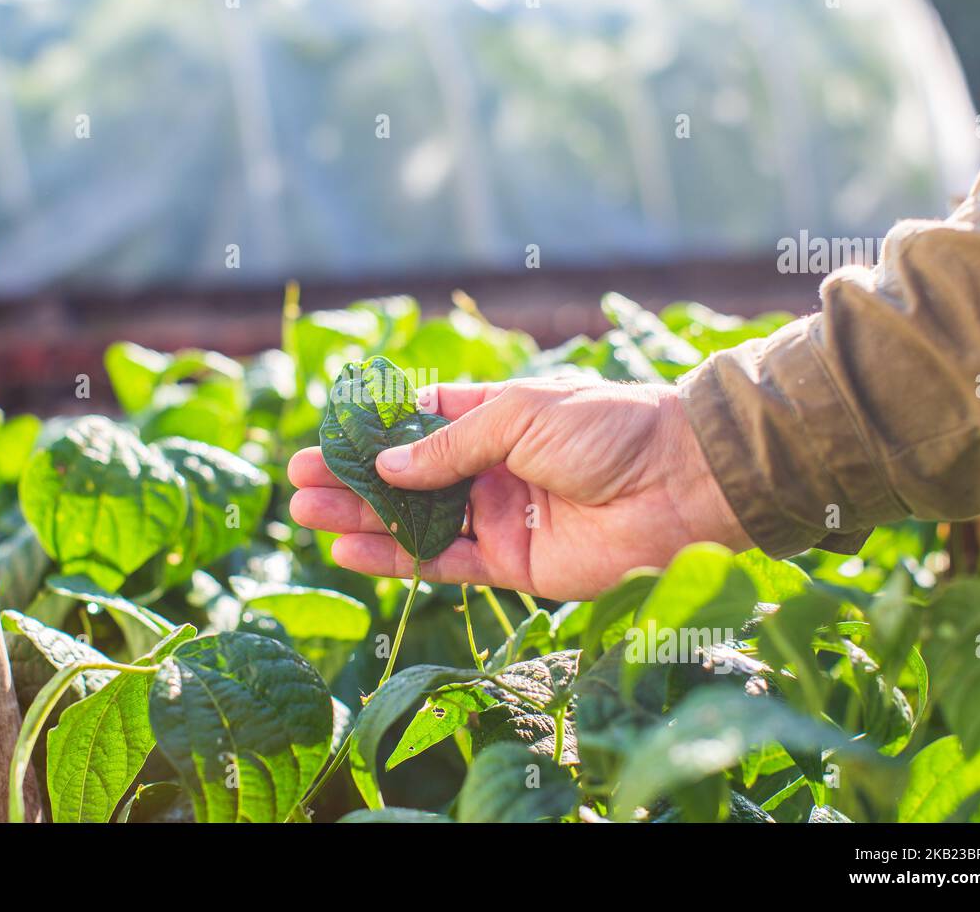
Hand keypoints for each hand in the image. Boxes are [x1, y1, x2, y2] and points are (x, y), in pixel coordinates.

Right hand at [287, 376, 750, 600]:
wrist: (682, 485)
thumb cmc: (610, 428)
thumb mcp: (521, 414)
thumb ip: (451, 444)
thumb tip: (386, 465)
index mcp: (497, 417)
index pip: (420, 422)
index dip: (371, 431)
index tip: (324, 436)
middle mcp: (493, 467)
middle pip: (407, 475)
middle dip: (352, 477)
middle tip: (296, 481)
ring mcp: (500, 516)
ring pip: (415, 520)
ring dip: (361, 517)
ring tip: (306, 513)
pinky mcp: (513, 564)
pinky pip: (443, 564)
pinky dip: (396, 558)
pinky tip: (350, 550)